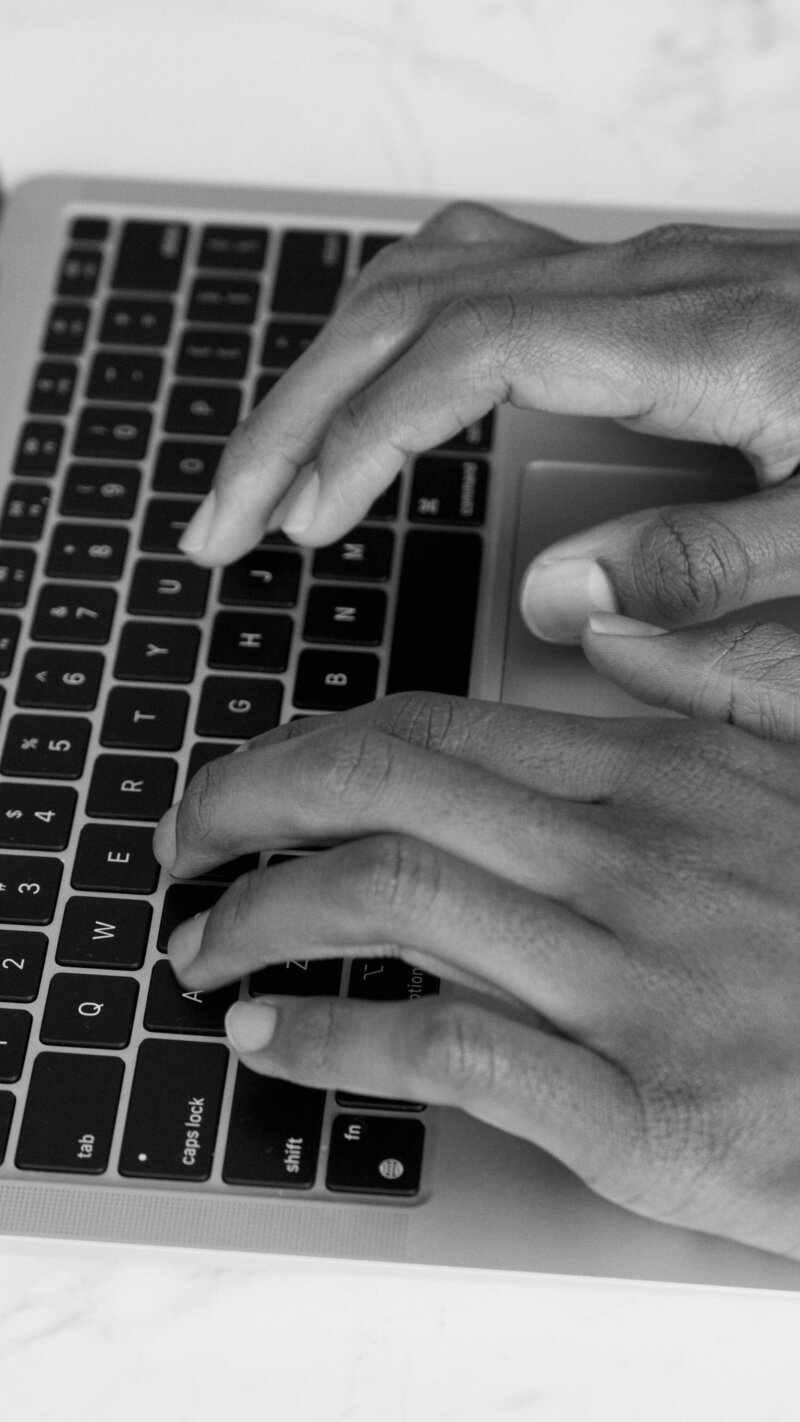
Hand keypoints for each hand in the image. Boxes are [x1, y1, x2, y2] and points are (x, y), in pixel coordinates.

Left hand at [154, 630, 799, 1259]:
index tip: (250, 778)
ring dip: (263, 919)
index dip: (309, 747)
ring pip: (392, 903)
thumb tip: (606, 633)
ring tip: (203, 950)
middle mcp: (628, 862)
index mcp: (660, 779)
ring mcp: (628, 983)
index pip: (434, 729)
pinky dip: (332, 1041)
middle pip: (384, 792)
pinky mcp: (637, 1111)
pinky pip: (447, 1051)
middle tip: (181, 842)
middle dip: (247, 807)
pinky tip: (273, 1042)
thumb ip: (714, 688)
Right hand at [177, 203, 799, 647]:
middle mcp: (645, 282)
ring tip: (268, 472)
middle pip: (410, 299)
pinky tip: (370, 402)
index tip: (302, 526)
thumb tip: (564, 597)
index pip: (467, 350)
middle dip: (296, 409)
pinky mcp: (633, 292)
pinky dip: (391, 342)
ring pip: (427, 272)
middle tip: (224, 517)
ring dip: (326, 369)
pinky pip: (472, 277)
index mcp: (691, 335)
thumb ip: (717, 567)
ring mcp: (634, 275)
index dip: (363, 434)